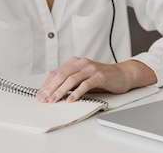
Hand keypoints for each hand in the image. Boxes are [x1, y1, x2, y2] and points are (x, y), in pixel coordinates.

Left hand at [37, 58, 156, 102]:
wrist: (122, 74)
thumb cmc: (102, 78)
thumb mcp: (83, 77)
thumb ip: (70, 81)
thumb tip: (53, 92)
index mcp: (75, 62)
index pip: (56, 72)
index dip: (47, 84)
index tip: (40, 95)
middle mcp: (81, 63)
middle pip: (62, 75)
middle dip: (51, 88)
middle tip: (44, 99)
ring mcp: (90, 68)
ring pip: (71, 79)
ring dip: (61, 91)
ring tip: (54, 100)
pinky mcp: (99, 76)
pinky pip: (85, 84)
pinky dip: (77, 93)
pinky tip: (71, 100)